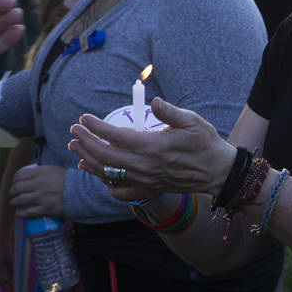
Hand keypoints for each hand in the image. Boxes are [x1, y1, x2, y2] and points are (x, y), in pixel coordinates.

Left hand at [8, 164, 65, 218]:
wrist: (81, 192)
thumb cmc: (68, 180)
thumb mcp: (55, 170)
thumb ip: (42, 173)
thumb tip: (30, 175)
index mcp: (41, 172)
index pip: (20, 175)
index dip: (14, 179)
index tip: (13, 182)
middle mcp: (39, 183)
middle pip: (18, 187)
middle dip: (12, 191)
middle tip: (12, 193)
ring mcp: (41, 197)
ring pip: (20, 200)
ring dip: (14, 202)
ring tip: (13, 203)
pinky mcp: (45, 209)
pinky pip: (28, 212)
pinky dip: (21, 214)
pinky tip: (18, 214)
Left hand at [67, 97, 237, 201]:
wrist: (217, 172)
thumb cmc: (205, 142)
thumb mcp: (192, 120)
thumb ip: (169, 111)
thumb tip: (152, 101)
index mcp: (154, 147)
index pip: (116, 136)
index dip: (96, 127)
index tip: (84, 118)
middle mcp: (145, 166)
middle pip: (105, 155)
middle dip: (85, 141)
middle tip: (75, 129)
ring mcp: (145, 180)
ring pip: (108, 173)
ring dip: (88, 159)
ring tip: (76, 147)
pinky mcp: (148, 189)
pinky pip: (119, 190)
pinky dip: (104, 181)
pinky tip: (97, 170)